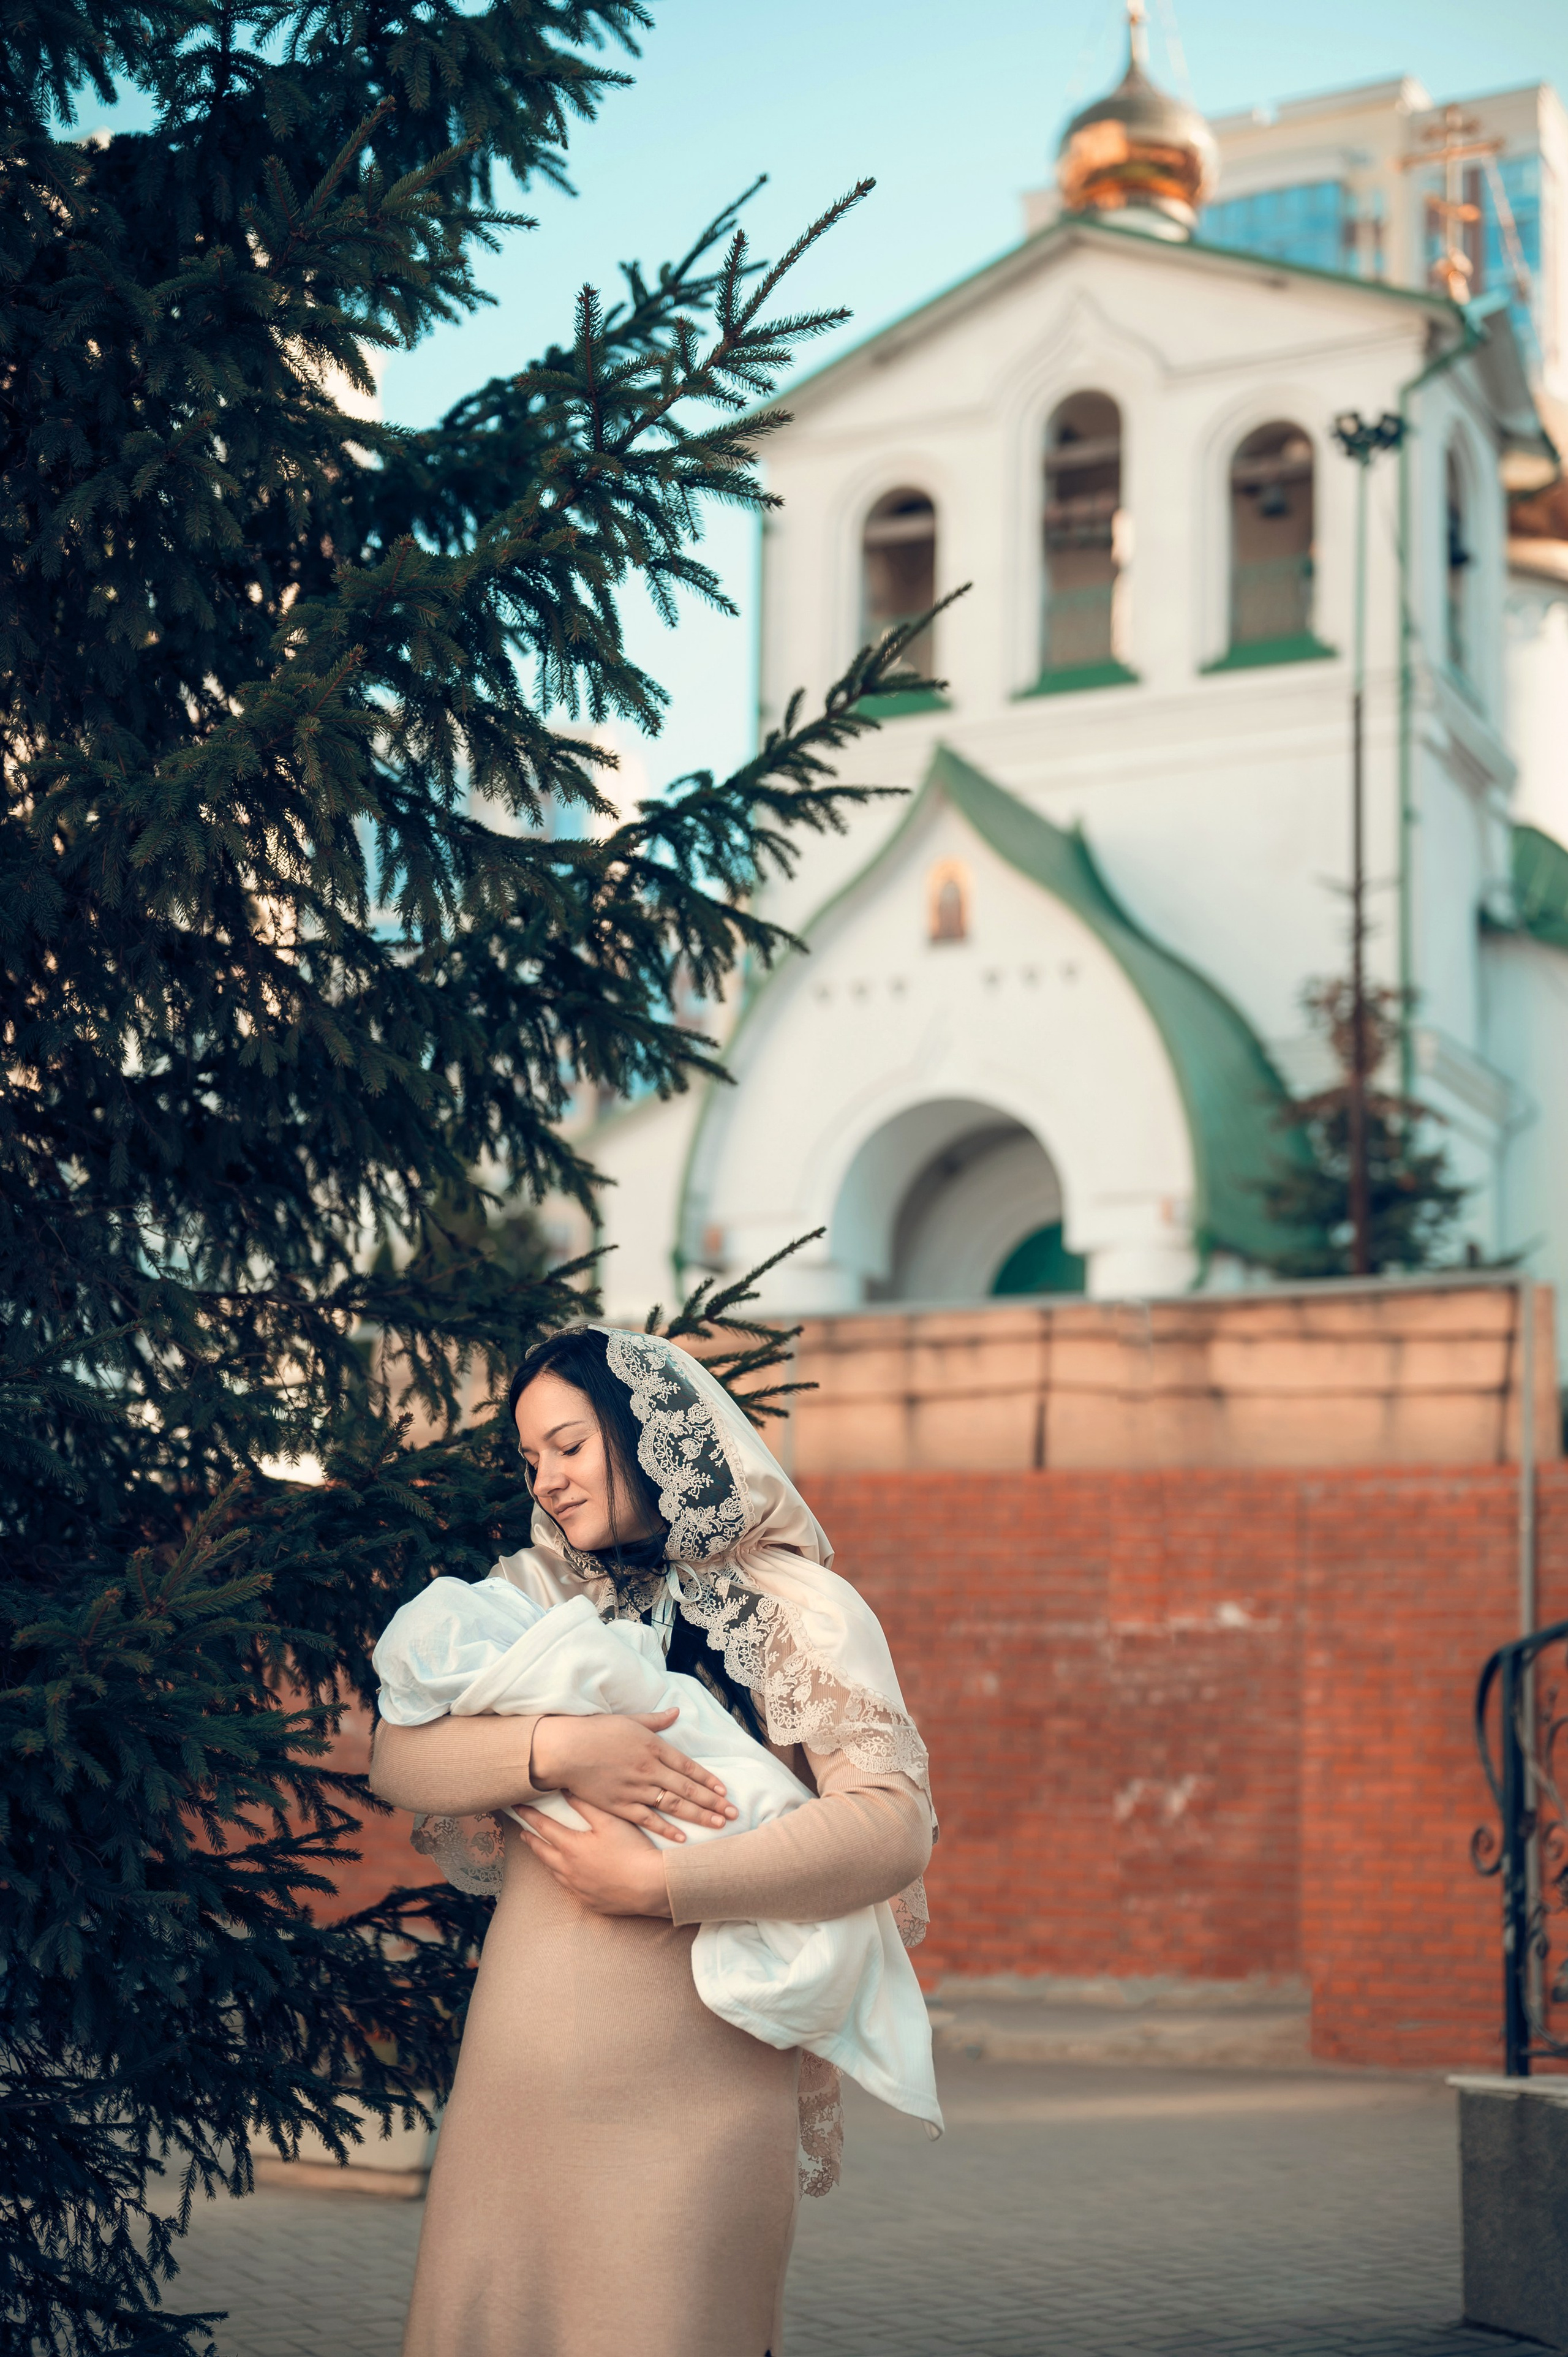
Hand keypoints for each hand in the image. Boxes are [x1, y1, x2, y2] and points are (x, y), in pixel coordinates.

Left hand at [516, 1798, 673, 1916]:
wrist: (650, 1886)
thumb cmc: (632, 1849)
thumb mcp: (609, 1820)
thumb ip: (585, 1804)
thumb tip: (565, 1790)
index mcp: (571, 1847)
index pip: (543, 1827)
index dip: (529, 1816)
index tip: (517, 1808)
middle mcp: (569, 1870)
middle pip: (542, 1853)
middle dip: (531, 1840)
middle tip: (523, 1833)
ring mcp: (578, 1889)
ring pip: (554, 1872)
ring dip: (546, 1860)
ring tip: (542, 1852)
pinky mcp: (590, 1902)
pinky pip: (570, 1888)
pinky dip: (563, 1877)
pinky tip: (568, 1875)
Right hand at [528, 1710, 737, 1840]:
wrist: (565, 1749)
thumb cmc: (596, 1731)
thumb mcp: (630, 1720)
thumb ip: (656, 1720)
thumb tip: (677, 1711)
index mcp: (653, 1747)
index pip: (688, 1766)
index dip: (708, 1780)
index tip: (724, 1791)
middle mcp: (649, 1769)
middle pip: (687, 1788)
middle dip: (712, 1801)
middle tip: (732, 1813)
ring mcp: (635, 1789)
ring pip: (673, 1805)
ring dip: (698, 1816)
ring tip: (718, 1825)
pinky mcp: (619, 1805)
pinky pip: (648, 1819)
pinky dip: (666, 1828)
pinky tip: (681, 1838)